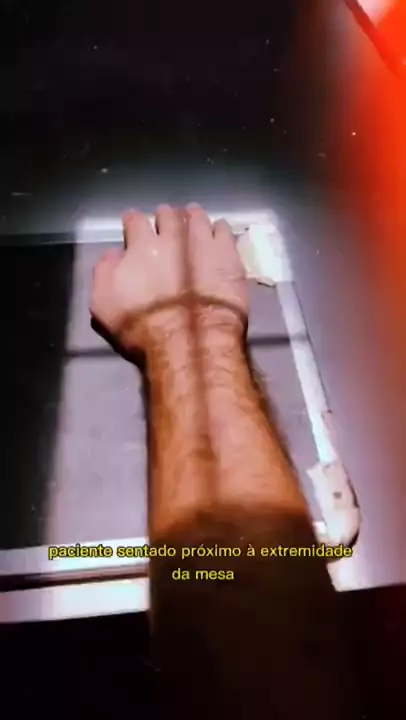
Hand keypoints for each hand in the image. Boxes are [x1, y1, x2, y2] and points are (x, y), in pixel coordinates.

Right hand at [90, 204, 247, 357]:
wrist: (189, 344)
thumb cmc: (141, 328)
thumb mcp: (103, 305)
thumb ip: (104, 272)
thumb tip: (113, 254)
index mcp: (141, 246)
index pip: (134, 221)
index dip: (132, 220)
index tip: (132, 222)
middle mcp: (173, 238)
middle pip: (169, 215)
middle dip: (165, 216)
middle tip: (166, 219)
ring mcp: (204, 245)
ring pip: (198, 219)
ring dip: (193, 216)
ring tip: (193, 217)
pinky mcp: (229, 258)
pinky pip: (224, 232)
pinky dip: (219, 228)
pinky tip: (219, 231)